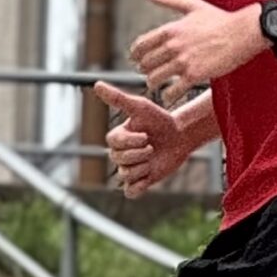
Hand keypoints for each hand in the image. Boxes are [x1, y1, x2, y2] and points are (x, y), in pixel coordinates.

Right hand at [93, 81, 200, 198]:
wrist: (180, 136)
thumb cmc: (159, 119)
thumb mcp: (140, 107)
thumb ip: (117, 98)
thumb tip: (96, 84)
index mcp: (117, 138)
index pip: (114, 145)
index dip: (131, 143)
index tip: (146, 136)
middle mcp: (120, 154)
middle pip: (119, 161)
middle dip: (139, 154)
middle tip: (152, 147)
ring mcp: (130, 169)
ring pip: (125, 175)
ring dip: (143, 167)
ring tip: (153, 158)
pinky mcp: (140, 182)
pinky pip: (130, 192)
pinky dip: (138, 187)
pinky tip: (149, 176)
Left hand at [126, 0, 265, 107]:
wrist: (242, 33)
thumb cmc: (220, 19)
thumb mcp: (192, 5)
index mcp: (171, 29)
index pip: (141, 45)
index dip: (136, 55)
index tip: (137, 59)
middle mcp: (173, 45)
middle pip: (145, 63)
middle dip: (144, 69)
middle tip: (148, 73)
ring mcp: (183, 61)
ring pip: (155, 78)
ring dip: (153, 83)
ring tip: (157, 84)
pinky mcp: (194, 75)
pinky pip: (172, 91)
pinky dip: (168, 95)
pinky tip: (169, 96)